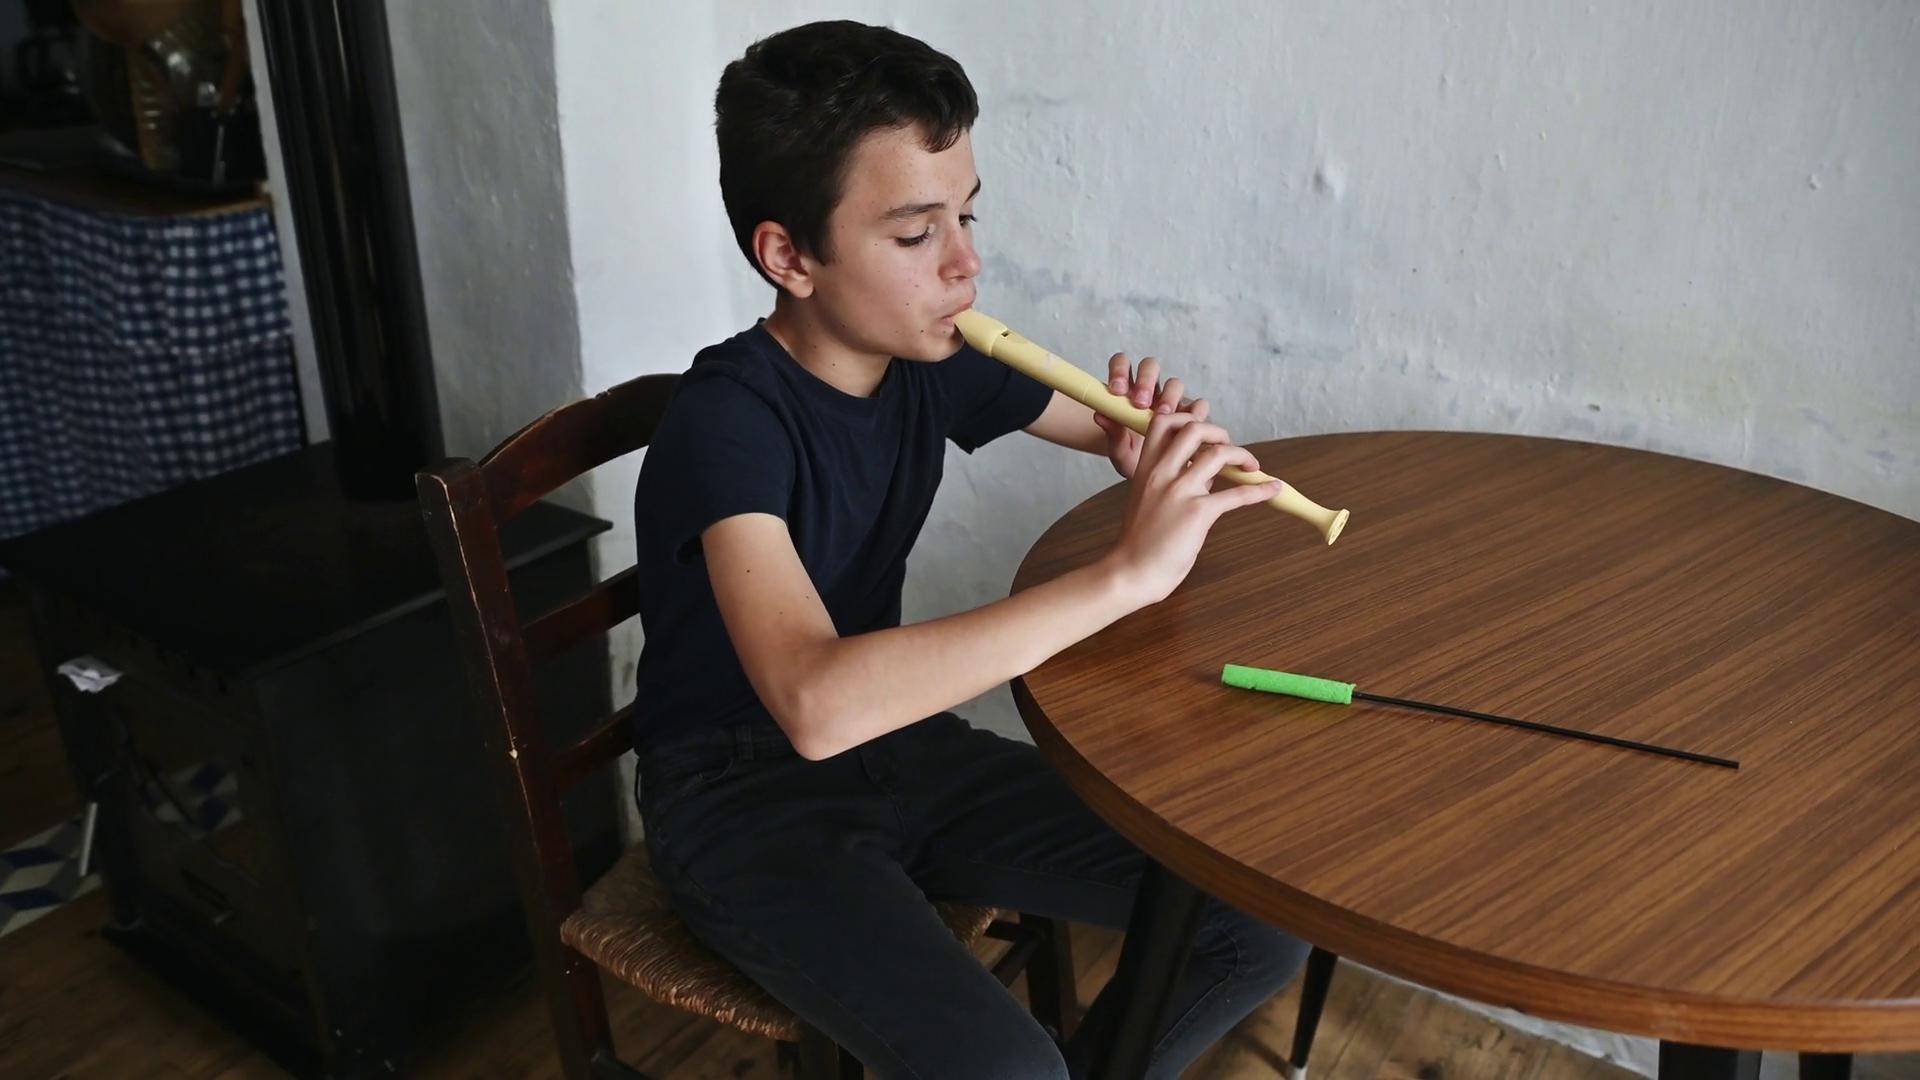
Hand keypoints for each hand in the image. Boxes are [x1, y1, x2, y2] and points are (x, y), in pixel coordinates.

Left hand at [1095, 353, 1210, 478]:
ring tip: (1163, 416)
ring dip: (1168, 397)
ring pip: (1174, 384)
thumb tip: (1100, 415)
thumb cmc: (1132, 459)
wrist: (1155, 478)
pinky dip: (1195, 412)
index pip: (1122, 364)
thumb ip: (1111, 434)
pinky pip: (1199, 405)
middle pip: (1150, 367)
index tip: (1117, 390)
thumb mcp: (1119, 451)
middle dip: (1146, 381)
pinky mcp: (1193, 414)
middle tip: (1140, 403)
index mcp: (1127, 392)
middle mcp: (1151, 391)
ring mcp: (1173, 401)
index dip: (1119, 370)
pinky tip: (1188, 426)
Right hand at [1103, 410, 1281, 606]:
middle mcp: (1162, 473)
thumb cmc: (1140, 540)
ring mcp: (1180, 491)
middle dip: (1220, 432)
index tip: (1206, 433)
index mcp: (1146, 468)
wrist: (1132, 570)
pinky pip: (1236, 494)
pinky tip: (1272, 489)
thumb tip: (1206, 475)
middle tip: (1230, 448)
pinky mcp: (1198, 513)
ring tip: (1252, 466)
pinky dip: (1259, 490)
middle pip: (1194, 429)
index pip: (1164, 422)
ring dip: (1242, 455)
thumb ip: (1172, 481)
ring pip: (1218, 454)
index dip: (1189, 418)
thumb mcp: (1147, 499)